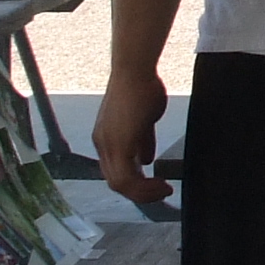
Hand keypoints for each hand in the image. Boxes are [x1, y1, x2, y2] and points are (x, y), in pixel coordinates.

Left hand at [94, 69, 170, 207]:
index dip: (134, 183)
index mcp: (105, 139)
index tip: (154, 185)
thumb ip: (142, 140)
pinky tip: (162, 184)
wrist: (135, 71)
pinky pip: (127, 177)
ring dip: (143, 193)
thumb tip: (146, 159)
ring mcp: (108, 145)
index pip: (114, 171)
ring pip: (120, 183)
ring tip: (163, 191)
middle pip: (115, 182)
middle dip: (140, 193)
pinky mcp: (118, 144)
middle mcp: (102, 145)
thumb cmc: (141, 88)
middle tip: (160, 193)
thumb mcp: (143, 120)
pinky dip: (145, 187)